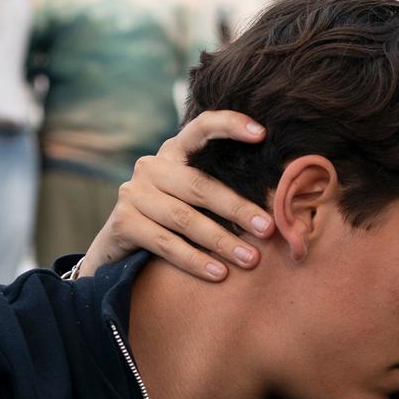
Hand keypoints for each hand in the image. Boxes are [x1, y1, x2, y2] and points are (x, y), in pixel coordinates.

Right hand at [76, 110, 281, 280]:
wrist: (120, 249)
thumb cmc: (172, 220)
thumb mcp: (194, 198)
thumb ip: (221, 189)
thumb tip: (278, 201)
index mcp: (174, 152)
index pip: (201, 128)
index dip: (230, 125)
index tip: (262, 134)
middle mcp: (151, 166)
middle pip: (199, 185)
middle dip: (237, 208)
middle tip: (268, 229)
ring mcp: (133, 193)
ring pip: (185, 218)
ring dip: (221, 241)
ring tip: (250, 259)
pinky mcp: (123, 222)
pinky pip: (165, 243)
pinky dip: (194, 260)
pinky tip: (218, 273)